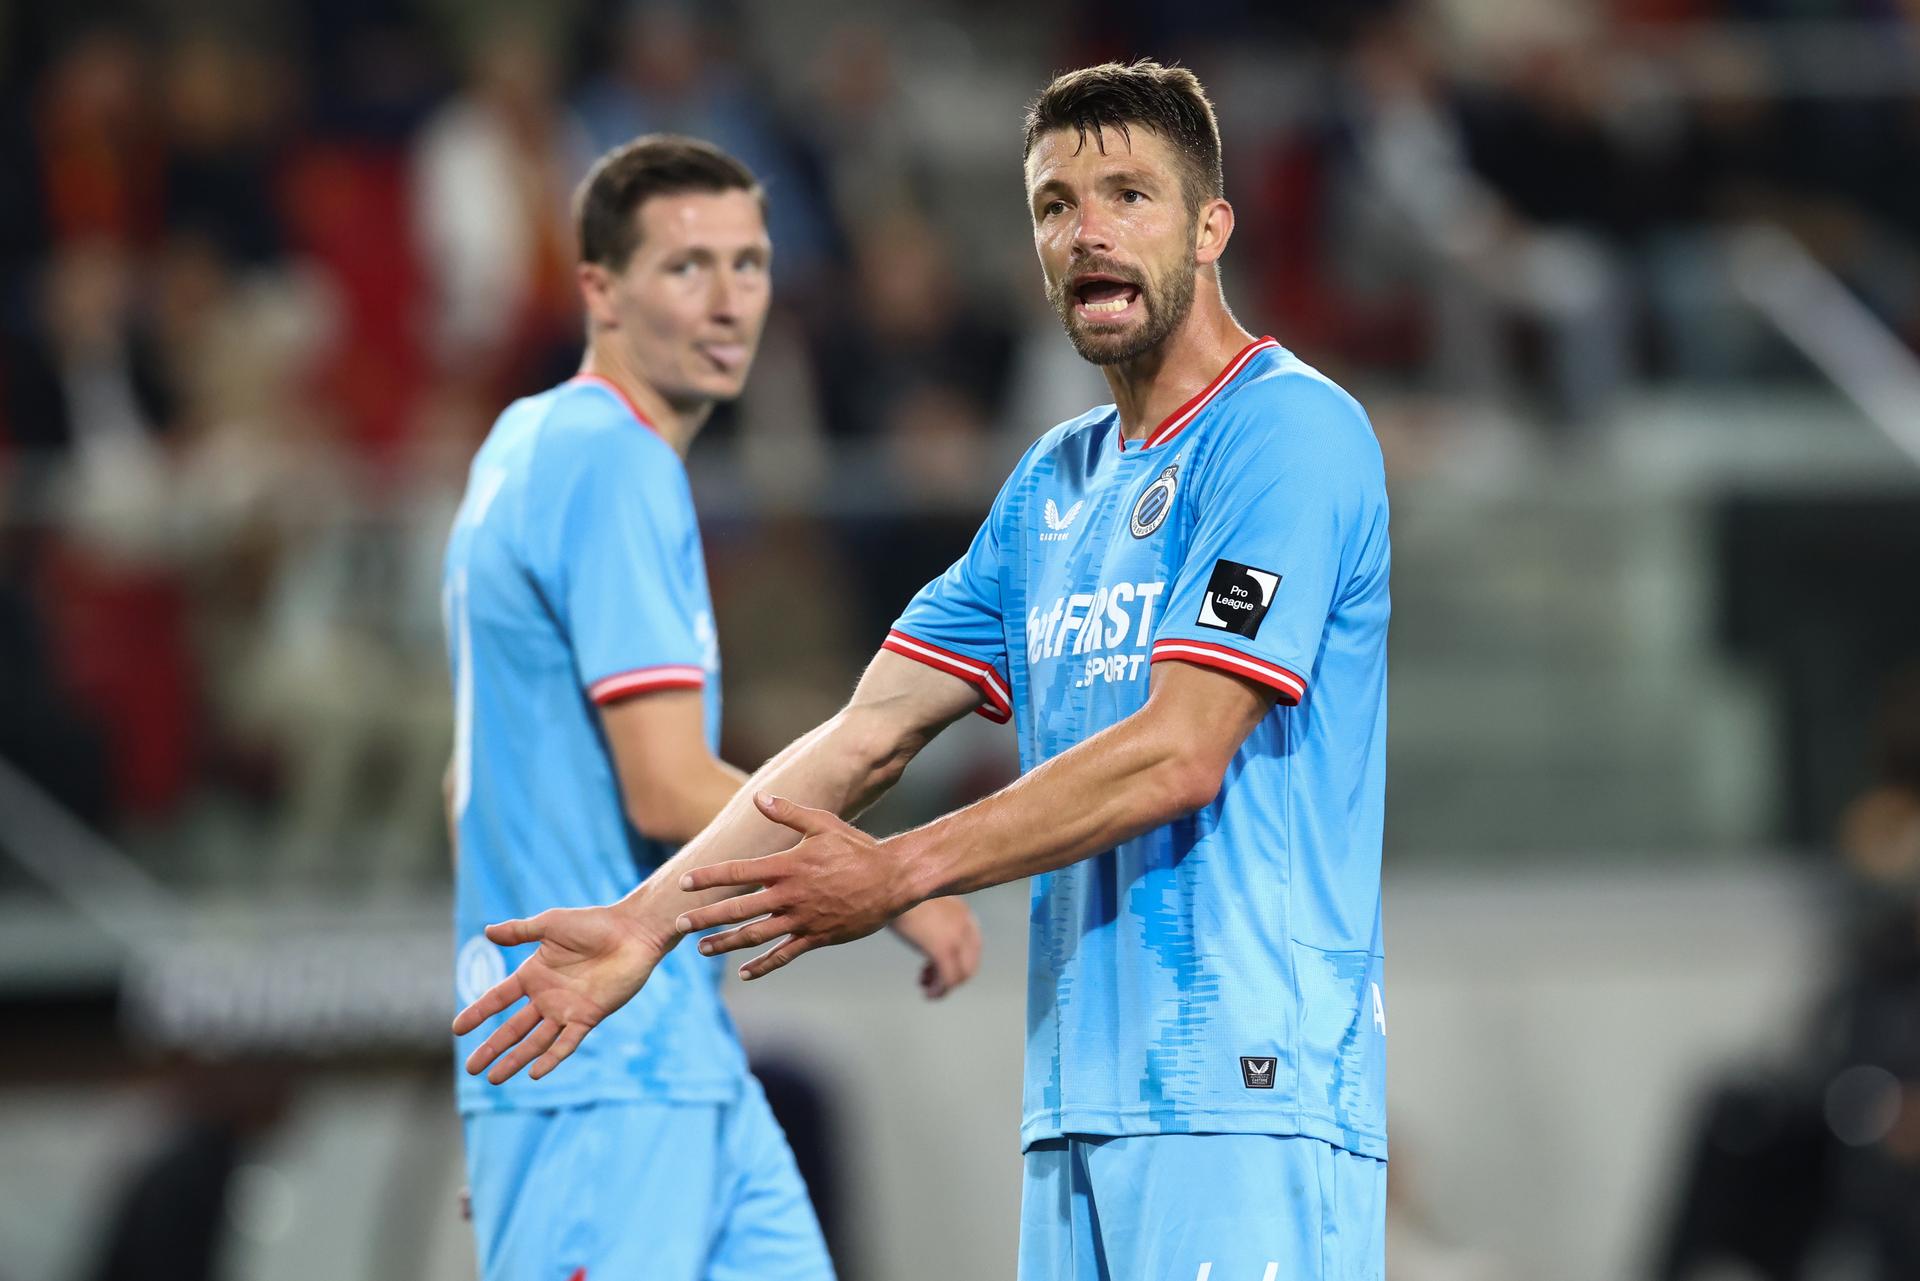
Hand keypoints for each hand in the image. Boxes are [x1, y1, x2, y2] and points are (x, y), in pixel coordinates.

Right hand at [450, 905, 666, 1083]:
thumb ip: (519, 931)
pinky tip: (534, 1073)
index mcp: (534, 974)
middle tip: (471, 1068)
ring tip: (493, 1078)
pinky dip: (551, 1058)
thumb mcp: (550, 924)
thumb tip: (486, 931)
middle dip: (491, 1047)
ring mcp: (567, 1009)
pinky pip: (567, 1042)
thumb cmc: (594, 923)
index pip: (499, 998)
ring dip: (515, 1059)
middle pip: (513, 1028)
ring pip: (535, 1041)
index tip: (457, 1029)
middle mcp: (547, 996)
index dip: (478, 1012)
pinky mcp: (588, 1016)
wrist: (632, 932)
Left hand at [675, 792, 923, 980]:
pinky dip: (763, 965)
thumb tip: (760, 797)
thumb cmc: (857, 848)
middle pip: (739, 909)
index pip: (739, 873)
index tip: (684, 883)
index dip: (709, 878)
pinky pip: (785, 955)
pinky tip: (745, 972)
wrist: (892, 880)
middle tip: (680, 924)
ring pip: (756, 936)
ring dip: (726, 943)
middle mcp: (790, 895)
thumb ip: (789, 812)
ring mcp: (803, 920)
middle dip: (707, 917)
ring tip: (702, 949)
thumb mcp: (823, 824)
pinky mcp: (817, 937)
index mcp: (788, 866)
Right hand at [890, 897, 981, 998]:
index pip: (973, 945)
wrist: (892, 883)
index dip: (957, 961)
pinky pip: (948, 979)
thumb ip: (930, 916)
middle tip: (927, 979)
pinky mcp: (943, 948)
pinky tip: (928, 994)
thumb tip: (922, 932)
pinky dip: (940, 991)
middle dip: (952, 975)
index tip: (933, 966)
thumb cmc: (899, 889)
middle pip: (970, 962)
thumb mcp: (922, 902)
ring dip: (945, 986)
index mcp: (962, 911)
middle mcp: (965, 923)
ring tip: (927, 990)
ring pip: (961, 974)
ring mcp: (956, 936)